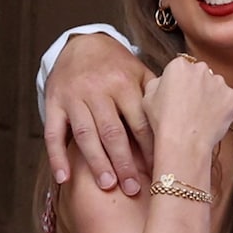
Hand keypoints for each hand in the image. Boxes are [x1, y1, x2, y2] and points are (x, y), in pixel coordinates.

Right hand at [44, 35, 153, 194]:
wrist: (81, 44)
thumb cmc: (118, 66)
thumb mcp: (139, 72)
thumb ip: (156, 96)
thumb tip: (180, 125)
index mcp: (123, 84)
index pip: (139, 121)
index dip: (149, 147)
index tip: (160, 169)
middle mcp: (98, 91)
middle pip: (112, 131)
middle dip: (124, 162)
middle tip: (133, 188)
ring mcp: (73, 98)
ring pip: (85, 134)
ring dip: (96, 162)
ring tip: (108, 185)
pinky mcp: (53, 104)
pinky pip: (53, 133)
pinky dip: (56, 157)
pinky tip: (65, 178)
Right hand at [142, 57, 232, 154]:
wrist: (183, 142)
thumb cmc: (164, 122)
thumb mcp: (148, 97)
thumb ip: (158, 83)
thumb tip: (164, 82)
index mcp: (179, 65)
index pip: (182, 68)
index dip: (180, 83)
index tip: (179, 95)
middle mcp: (202, 69)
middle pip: (201, 75)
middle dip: (197, 87)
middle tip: (190, 106)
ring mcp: (219, 83)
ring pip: (216, 87)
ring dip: (211, 97)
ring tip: (200, 116)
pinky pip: (228, 100)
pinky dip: (223, 109)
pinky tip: (211, 120)